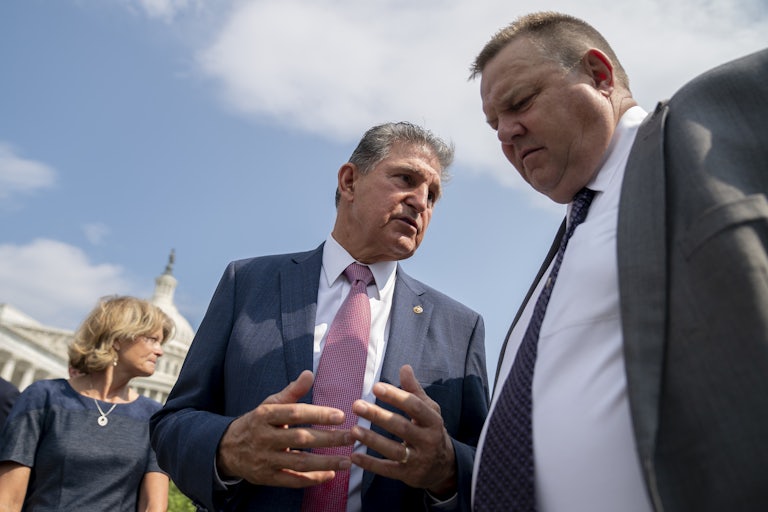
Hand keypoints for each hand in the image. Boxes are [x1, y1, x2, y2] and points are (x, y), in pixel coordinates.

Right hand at [216, 370, 352, 487]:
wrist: (227, 449)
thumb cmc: (257, 422)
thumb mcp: (270, 404)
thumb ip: (292, 391)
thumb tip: (309, 373)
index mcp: (265, 415)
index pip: (295, 414)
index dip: (318, 414)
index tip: (341, 415)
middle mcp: (265, 438)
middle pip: (300, 439)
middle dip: (328, 439)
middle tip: (352, 437)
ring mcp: (265, 460)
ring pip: (299, 462)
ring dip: (326, 462)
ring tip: (348, 461)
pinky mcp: (267, 478)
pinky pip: (292, 481)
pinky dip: (312, 479)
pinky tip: (330, 474)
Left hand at [349, 365, 456, 496]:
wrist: (444, 467)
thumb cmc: (430, 431)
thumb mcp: (428, 410)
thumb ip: (414, 391)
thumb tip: (405, 367)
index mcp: (433, 420)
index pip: (414, 406)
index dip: (395, 396)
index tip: (376, 387)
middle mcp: (428, 440)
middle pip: (401, 427)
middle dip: (378, 416)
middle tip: (356, 405)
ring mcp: (419, 459)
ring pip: (394, 450)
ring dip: (372, 440)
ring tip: (353, 430)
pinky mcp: (408, 475)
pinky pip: (388, 470)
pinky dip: (370, 464)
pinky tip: (354, 456)